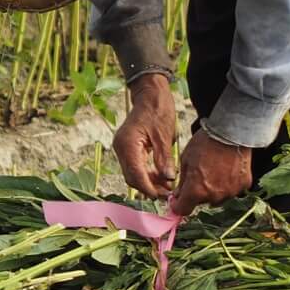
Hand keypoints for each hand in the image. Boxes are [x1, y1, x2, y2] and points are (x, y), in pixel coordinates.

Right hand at [112, 74, 176, 198]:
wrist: (150, 94)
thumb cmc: (158, 110)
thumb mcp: (164, 136)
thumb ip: (164, 159)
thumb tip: (168, 179)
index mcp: (127, 144)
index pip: (135, 174)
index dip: (148, 188)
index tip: (162, 196)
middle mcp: (120, 148)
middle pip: (132, 177)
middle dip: (149, 187)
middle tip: (167, 193)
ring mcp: (122, 148)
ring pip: (132, 174)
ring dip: (148, 182)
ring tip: (167, 186)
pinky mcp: (127, 148)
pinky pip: (134, 166)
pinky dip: (146, 173)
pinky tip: (160, 176)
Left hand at [169, 129, 254, 215]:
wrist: (231, 132)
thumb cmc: (205, 143)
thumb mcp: (185, 159)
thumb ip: (182, 181)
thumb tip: (179, 194)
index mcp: (196, 191)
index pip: (184, 210)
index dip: (178, 205)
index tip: (178, 200)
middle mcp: (214, 196)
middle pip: (201, 202)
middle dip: (197, 192)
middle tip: (198, 175)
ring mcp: (230, 192)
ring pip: (217, 197)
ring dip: (213, 189)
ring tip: (214, 170)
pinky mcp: (243, 185)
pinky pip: (232, 189)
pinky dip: (228, 183)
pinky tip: (227, 169)